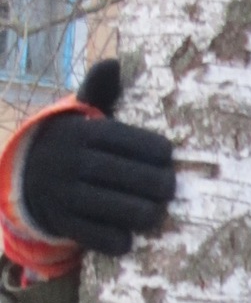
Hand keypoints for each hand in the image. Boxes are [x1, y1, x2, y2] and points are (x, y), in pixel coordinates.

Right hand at [21, 58, 175, 255]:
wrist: (27, 179)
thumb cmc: (75, 145)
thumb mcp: (81, 116)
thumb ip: (99, 93)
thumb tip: (112, 63)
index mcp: (80, 133)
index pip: (120, 138)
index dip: (150, 148)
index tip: (170, 155)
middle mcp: (70, 163)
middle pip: (120, 175)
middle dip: (153, 183)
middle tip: (171, 187)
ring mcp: (65, 195)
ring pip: (111, 208)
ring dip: (141, 213)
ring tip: (158, 212)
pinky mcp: (63, 224)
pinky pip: (96, 236)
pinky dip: (117, 239)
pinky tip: (131, 236)